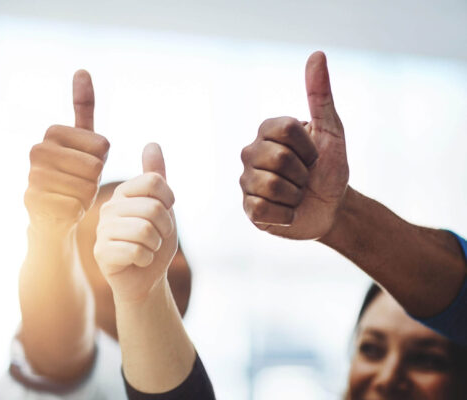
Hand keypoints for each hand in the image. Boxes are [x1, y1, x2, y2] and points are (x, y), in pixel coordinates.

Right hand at [24, 70, 109, 233]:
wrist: (51, 216)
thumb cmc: (72, 176)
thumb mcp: (83, 142)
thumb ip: (83, 108)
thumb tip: (82, 69)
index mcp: (52, 132)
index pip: (102, 146)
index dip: (101, 161)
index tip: (85, 166)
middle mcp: (37, 151)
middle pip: (95, 167)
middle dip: (94, 180)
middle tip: (78, 184)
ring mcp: (33, 177)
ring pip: (86, 187)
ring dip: (86, 197)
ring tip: (70, 196)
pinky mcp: (33, 203)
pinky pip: (76, 207)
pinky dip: (76, 212)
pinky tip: (64, 211)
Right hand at [94, 143, 176, 303]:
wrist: (145, 278)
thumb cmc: (154, 241)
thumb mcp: (162, 206)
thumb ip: (156, 176)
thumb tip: (152, 143)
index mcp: (123, 192)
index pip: (155, 182)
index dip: (169, 201)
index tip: (165, 214)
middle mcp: (109, 207)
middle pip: (153, 208)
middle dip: (164, 228)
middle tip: (156, 238)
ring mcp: (102, 230)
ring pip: (145, 230)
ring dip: (155, 245)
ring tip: (147, 249)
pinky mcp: (101, 252)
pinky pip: (136, 250)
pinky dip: (146, 259)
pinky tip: (137, 261)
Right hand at [240, 51, 348, 239]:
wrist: (331, 208)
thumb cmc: (330, 167)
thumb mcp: (331, 130)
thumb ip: (320, 94)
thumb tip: (317, 54)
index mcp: (267, 131)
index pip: (286, 130)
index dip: (309, 147)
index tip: (314, 155)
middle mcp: (250, 153)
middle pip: (279, 159)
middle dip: (304, 173)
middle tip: (306, 177)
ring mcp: (246, 181)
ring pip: (271, 186)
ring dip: (296, 195)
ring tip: (297, 194)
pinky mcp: (248, 209)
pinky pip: (263, 210)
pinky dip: (285, 215)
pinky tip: (288, 212)